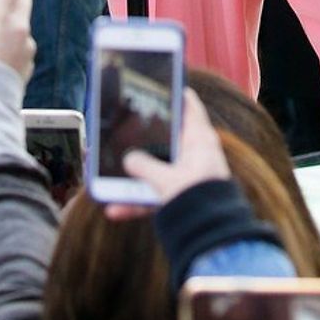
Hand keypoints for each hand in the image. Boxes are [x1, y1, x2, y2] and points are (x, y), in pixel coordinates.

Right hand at [106, 88, 229, 218]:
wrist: (212, 237)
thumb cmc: (198, 202)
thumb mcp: (167, 180)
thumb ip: (144, 167)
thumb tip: (128, 160)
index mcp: (199, 140)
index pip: (189, 106)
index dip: (175, 93)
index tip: (161, 83)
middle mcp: (195, 156)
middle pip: (165, 139)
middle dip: (143, 139)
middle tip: (122, 128)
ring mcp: (187, 177)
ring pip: (156, 169)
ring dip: (133, 175)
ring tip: (108, 173)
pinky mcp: (180, 199)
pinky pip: (154, 196)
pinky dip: (135, 202)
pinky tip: (113, 210)